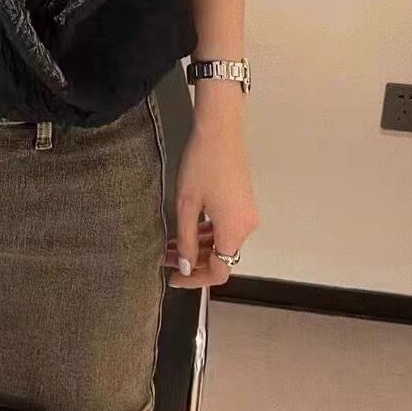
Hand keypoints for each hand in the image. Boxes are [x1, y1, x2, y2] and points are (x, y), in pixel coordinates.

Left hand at [162, 106, 258, 289]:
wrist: (220, 130)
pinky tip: (186, 227)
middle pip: (220, 257)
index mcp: (234, 231)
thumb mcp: (186, 205)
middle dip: (191, 261)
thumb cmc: (202, 165)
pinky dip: (207, 232)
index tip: (173, 278)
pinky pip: (225, 227)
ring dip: (198, 246)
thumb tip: (185, 266)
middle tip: (165, 258)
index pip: (218, 272)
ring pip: (222, 242)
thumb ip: (185, 240)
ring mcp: (247, 214)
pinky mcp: (243, 202)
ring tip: (170, 243)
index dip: (194, 280)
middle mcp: (246, 227)